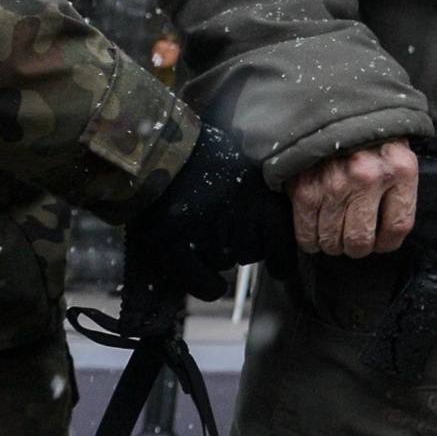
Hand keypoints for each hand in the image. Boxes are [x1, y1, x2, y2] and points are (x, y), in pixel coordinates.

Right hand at [132, 119, 294, 299]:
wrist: (154, 148)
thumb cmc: (199, 152)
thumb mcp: (241, 165)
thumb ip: (259, 192)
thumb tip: (274, 220)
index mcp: (258, 196)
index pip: (282, 238)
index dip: (282, 257)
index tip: (281, 268)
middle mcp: (238, 218)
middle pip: (252, 252)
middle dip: (244, 246)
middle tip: (225, 230)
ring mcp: (206, 234)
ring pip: (226, 263)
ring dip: (220, 256)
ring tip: (203, 235)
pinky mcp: (175, 246)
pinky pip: (202, 281)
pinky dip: (209, 286)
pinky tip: (214, 286)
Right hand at [291, 139, 418, 258]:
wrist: (333, 101)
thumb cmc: (368, 131)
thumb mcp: (398, 151)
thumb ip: (398, 187)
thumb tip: (388, 232)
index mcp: (400, 168)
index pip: (398, 226)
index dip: (387, 242)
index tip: (380, 241)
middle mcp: (369, 177)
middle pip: (360, 240)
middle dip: (356, 247)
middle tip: (353, 238)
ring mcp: (334, 182)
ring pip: (332, 240)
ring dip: (332, 243)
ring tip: (333, 230)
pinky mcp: (304, 185)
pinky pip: (305, 231)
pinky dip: (309, 238)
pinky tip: (315, 230)